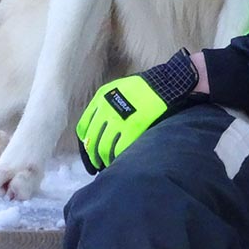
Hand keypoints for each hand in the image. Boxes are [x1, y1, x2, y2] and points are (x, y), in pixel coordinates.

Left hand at [76, 48, 201, 173]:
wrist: (164, 83)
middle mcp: (106, 110)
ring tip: (108, 164)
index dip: (85, 141)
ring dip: (105, 159)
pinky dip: (118, 157)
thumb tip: (97, 124)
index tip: (89, 148)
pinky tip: (120, 160)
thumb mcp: (117, 87)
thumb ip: (104, 103)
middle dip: (93, 155)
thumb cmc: (142, 86)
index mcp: (100, 98)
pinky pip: (120, 149)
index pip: (83, 126)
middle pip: (93, 140)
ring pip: (105, 147)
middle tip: (96, 163)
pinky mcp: (133, 128)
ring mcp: (119, 120)